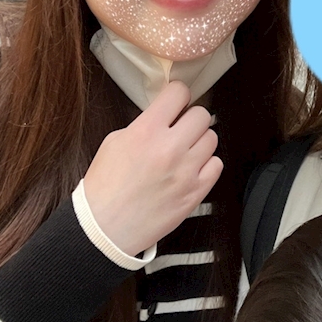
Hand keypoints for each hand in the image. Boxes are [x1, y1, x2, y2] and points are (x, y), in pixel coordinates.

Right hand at [83, 81, 220, 254]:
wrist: (105, 227)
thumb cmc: (105, 186)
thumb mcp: (115, 141)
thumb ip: (143, 124)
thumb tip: (164, 115)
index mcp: (146, 131)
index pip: (179, 93)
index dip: (177, 95)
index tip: (175, 101)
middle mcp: (170, 148)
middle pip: (201, 114)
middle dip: (190, 118)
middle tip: (180, 128)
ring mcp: (186, 171)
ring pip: (212, 138)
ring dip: (199, 141)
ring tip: (184, 151)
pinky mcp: (195, 192)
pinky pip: (216, 165)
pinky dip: (206, 164)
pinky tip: (191, 168)